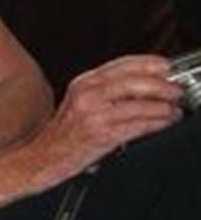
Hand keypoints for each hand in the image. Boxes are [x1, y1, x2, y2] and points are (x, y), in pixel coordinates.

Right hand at [36, 54, 182, 180]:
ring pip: (136, 103)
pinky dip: (155, 123)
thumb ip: (104, 90)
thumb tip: (139, 85)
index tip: (165, 66)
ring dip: (162, 105)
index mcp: (83, 81)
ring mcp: (94, 113)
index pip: (120, 64)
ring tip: (174, 108)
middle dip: (159, 84)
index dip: (147, 63)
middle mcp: (87, 93)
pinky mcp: (101, 134)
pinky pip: (135, 126)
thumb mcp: (80, 101)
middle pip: (131, 81)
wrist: (44, 155)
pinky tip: (164, 122)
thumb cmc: (63, 132)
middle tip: (176, 88)